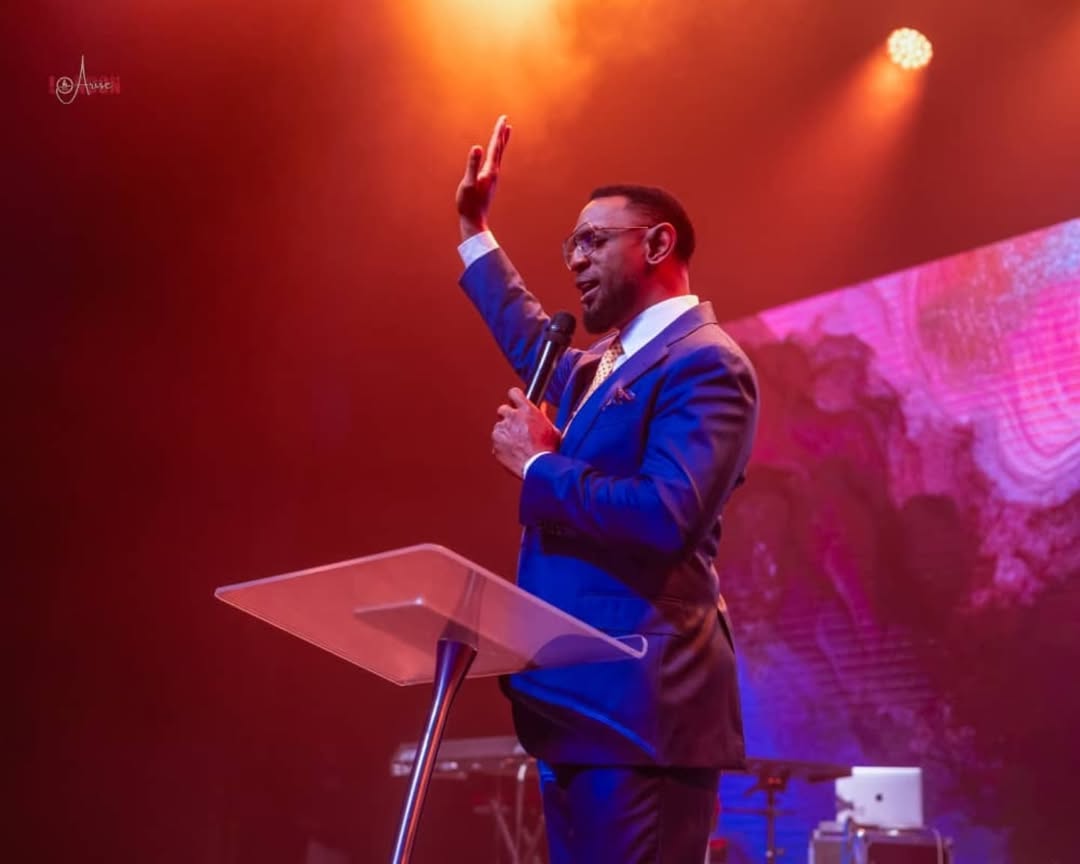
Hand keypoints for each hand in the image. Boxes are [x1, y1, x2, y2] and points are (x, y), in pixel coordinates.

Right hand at [456, 115, 510, 240]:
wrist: (474, 221)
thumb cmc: (468, 204)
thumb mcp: (468, 183)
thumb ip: (472, 165)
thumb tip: (477, 148)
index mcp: (490, 170)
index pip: (495, 146)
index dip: (498, 132)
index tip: (503, 118)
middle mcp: (494, 172)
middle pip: (499, 149)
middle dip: (501, 134)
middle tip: (504, 120)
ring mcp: (492, 178)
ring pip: (498, 156)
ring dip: (501, 143)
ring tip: (504, 133)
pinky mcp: (489, 182)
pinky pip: (494, 162)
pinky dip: (496, 154)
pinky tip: (494, 155)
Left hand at [492, 387, 559, 478]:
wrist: (538, 467)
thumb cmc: (547, 450)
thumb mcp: (551, 429)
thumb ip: (543, 416)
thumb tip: (541, 408)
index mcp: (526, 410)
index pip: (514, 393)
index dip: (514, 398)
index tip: (515, 402)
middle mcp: (512, 417)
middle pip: (503, 409)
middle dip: (508, 417)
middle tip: (516, 426)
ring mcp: (502, 430)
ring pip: (499, 427)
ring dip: (505, 433)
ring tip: (517, 444)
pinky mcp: (495, 443)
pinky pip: (496, 442)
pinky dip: (501, 446)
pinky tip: (513, 452)